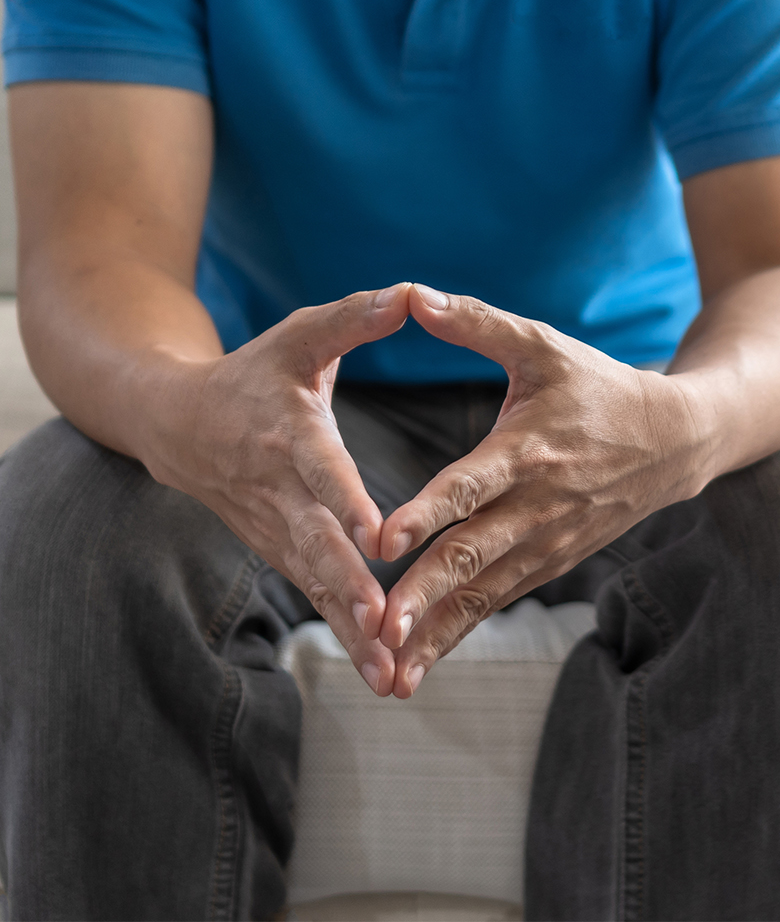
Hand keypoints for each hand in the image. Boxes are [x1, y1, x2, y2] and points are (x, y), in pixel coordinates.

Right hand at [139, 284, 413, 693]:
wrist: (179, 426)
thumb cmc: (256, 374)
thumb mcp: (300, 337)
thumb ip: (354, 318)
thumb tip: (410, 293)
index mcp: (288, 435)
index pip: (320, 470)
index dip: (345, 500)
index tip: (375, 533)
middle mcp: (280, 492)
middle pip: (316, 544)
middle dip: (348, 586)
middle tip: (382, 622)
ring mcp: (277, 531)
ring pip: (318, 585)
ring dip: (350, 630)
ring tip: (389, 672)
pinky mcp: (284, 555)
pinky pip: (318, 599)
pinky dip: (346, 638)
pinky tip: (383, 676)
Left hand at [375, 285, 712, 697]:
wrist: (676, 442)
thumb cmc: (598, 387)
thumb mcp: (543, 345)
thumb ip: (477, 323)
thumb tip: (410, 295)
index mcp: (528, 449)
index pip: (471, 485)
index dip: (428, 513)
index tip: (382, 542)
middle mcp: (537, 504)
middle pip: (474, 555)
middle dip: (424, 595)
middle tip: (379, 627)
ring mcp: (547, 541)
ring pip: (484, 593)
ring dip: (437, 632)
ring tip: (390, 671)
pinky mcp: (552, 563)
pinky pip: (498, 603)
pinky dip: (459, 634)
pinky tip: (418, 665)